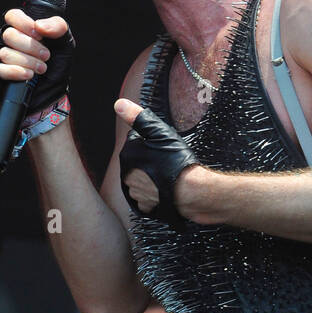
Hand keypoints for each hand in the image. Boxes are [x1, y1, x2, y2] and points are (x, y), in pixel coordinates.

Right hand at [0, 8, 74, 110]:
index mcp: (22, 30)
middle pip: (9, 35)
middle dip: (31, 47)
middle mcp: (7, 42)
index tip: (40, 35)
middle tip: (46, 56)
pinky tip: (28, 75)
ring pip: (5, 53)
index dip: (24, 24)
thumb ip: (58, 27)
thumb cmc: (56, 67)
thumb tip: (39, 25)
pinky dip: (15, 72)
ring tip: (41, 69)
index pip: (12, 16)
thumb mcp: (65, 44)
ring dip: (28, 62)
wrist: (52, 94)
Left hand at [115, 98, 200, 225]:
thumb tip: (119, 104)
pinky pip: (149, 198)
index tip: (165, 146)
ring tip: (170, 174)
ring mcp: (136, 194)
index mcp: (127, 157)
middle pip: (139, 162)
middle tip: (169, 160)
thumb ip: (137, 118)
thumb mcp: (159, 132)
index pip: (137, 143)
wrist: (192, 192)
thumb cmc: (177, 161)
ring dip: (154, 177)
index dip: (153, 142)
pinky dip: (157, 194)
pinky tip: (168, 189)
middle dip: (152, 160)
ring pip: (144, 180)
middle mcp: (127, 177)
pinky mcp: (147, 208)